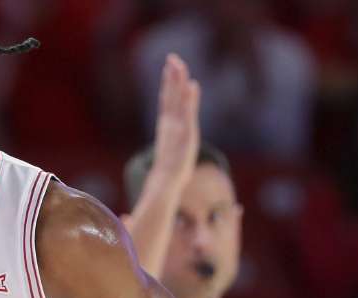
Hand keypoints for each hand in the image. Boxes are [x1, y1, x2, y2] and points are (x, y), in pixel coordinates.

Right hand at [151, 53, 200, 188]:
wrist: (166, 180)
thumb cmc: (169, 169)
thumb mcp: (171, 150)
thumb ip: (170, 140)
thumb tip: (167, 140)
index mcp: (166, 125)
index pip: (166, 99)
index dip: (167, 83)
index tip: (168, 68)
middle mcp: (169, 122)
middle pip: (170, 94)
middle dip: (171, 76)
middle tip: (172, 57)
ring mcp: (177, 126)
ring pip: (177, 98)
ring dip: (178, 80)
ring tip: (178, 64)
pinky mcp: (186, 132)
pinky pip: (187, 111)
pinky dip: (188, 97)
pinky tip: (191, 85)